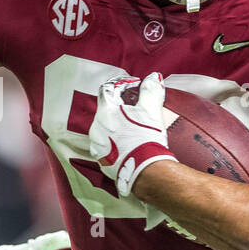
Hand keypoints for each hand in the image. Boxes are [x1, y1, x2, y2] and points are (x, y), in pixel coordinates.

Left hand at [88, 72, 177, 197]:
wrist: (145, 171)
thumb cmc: (146, 138)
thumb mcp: (151, 110)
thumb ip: (150, 90)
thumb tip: (153, 77)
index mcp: (105, 111)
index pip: (107, 89)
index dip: (121, 84)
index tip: (133, 85)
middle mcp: (95, 127)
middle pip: (105, 109)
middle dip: (119, 106)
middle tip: (135, 106)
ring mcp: (96, 145)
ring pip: (104, 128)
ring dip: (116, 124)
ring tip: (132, 127)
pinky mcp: (101, 160)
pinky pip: (105, 144)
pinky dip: (115, 140)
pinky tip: (127, 143)